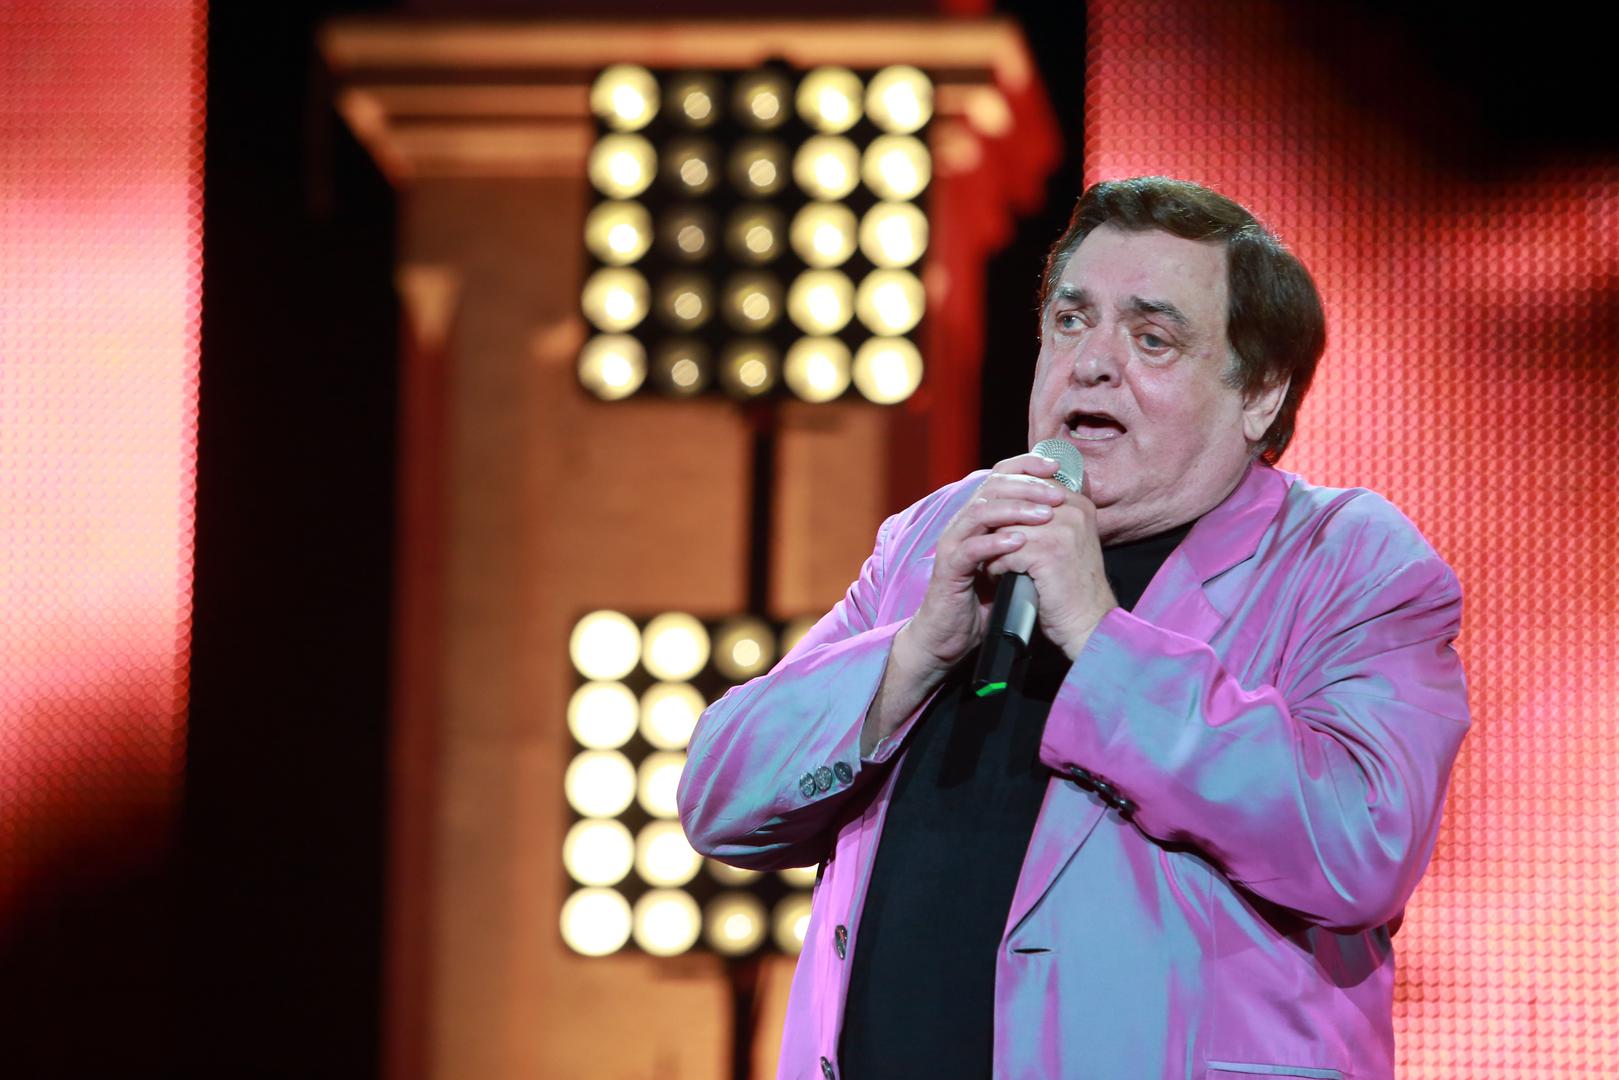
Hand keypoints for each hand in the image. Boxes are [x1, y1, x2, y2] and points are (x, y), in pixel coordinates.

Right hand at [902, 452, 1097, 673]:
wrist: (954, 634)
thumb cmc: (985, 597)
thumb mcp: (1014, 560)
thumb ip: (1031, 537)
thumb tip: (1069, 515)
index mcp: (978, 516)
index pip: (999, 475)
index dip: (1026, 465)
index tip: (1056, 468)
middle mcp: (963, 523)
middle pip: (991, 486)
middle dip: (1027, 486)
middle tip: (1057, 494)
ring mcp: (953, 544)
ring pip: (981, 511)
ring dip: (1015, 510)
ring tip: (1044, 516)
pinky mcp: (948, 568)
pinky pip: (970, 548)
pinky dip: (995, 542)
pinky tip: (1018, 542)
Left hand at [982, 464, 1116, 659]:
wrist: (1087, 622)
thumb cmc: (1071, 586)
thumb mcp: (1066, 541)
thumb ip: (1047, 517)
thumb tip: (1009, 499)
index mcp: (1078, 504)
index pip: (1031, 484)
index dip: (1008, 505)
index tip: (998, 527)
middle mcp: (1073, 511)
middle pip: (1015, 503)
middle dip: (997, 525)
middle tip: (987, 544)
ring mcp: (1062, 530)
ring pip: (1006, 526)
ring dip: (993, 547)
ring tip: (993, 562)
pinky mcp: (1048, 552)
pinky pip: (1006, 550)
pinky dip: (998, 566)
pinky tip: (1001, 577)